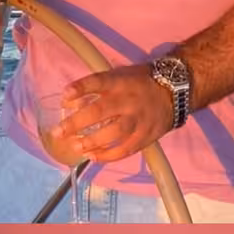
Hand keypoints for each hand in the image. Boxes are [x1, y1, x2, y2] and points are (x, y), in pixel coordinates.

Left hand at [56, 63, 173, 164]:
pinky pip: (126, 149)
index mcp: (121, 81)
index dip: (80, 88)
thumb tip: (70, 102)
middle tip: (58, 132)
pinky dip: (108, 155)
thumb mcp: (120, 76)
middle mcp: (129, 100)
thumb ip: (98, 87)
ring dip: (92, 141)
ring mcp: (139, 119)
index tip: (64, 97)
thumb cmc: (138, 83)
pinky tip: (93, 157)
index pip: (99, 82)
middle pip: (102, 111)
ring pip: (114, 133)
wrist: (174, 92)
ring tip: (76, 147)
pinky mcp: (146, 136)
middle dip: (77, 122)